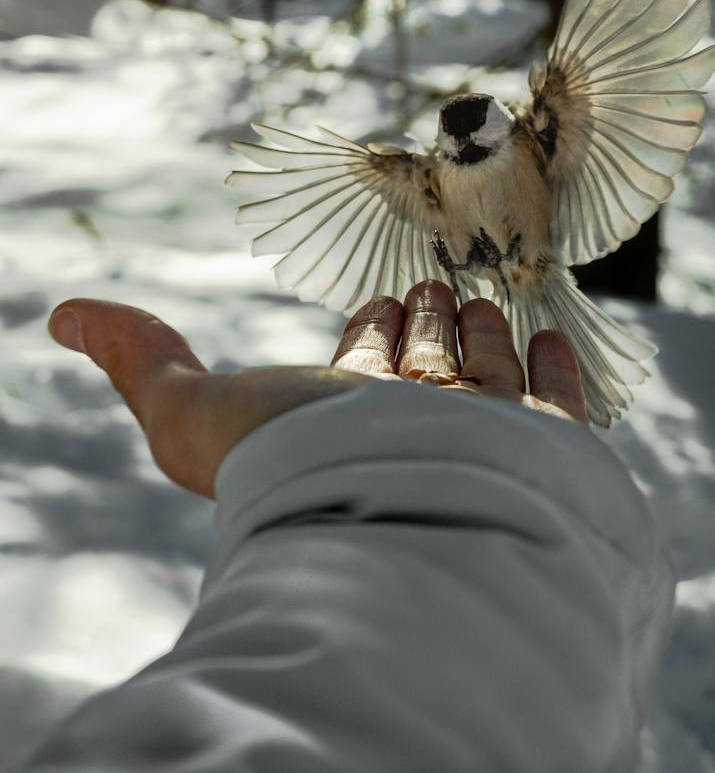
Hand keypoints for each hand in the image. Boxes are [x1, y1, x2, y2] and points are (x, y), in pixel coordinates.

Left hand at [47, 280, 587, 498]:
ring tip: (480, 298)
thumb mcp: (193, 413)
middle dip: (425, 318)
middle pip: (425, 357)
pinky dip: (549, 368)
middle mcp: (412, 425)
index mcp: (344, 415)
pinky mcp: (543, 446)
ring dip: (483, 329)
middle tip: (428, 286)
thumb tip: (66, 315)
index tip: (376, 302)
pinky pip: (553, 400)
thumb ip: (144, 362)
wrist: (399, 523)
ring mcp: (481, 434)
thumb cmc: (292, 469)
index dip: (368, 329)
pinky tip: (544, 339)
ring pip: (485, 367)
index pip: (361, 360)